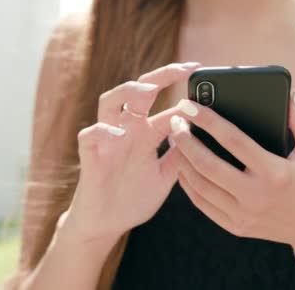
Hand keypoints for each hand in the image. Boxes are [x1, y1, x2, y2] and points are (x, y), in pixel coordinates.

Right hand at [63, 62, 200, 242]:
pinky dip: (103, 131)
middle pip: (139, 91)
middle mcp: (128, 130)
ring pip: (109, 101)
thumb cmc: (134, 197)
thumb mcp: (166, 176)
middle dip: (161, 76)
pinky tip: (120, 135)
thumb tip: (202, 135)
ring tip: (148, 93)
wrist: (107, 224)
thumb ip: (180, 156)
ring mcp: (108, 140)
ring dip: (127, 92)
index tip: (205, 81)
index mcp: (147, 134)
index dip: (185, 93)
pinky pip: (90, 135)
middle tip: (183, 70)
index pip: (167, 105)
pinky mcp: (90, 156)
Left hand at [168, 91, 294, 264]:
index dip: (208, 120)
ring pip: (199, 185)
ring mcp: (242, 214)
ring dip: (181, 160)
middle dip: (185, 140)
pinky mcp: (234, 226)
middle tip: (174, 120)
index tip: (189, 104)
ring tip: (174, 138)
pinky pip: (202, 203)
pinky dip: (187, 183)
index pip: (233, 140)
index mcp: (275, 173)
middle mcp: (255, 196)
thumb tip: (290, 93)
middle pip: (207, 164)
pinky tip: (182, 164)